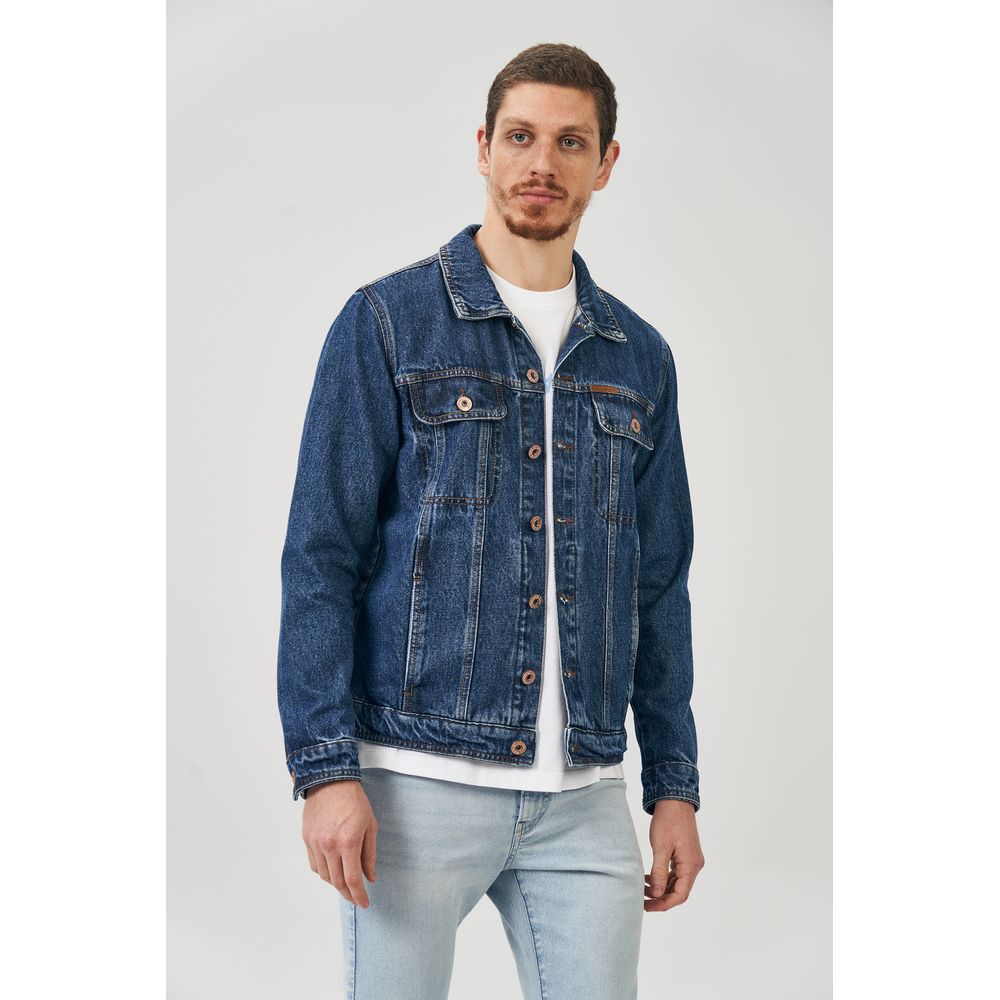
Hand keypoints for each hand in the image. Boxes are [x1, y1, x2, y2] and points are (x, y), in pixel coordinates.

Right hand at [302, 779, 377, 907]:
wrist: (330, 780)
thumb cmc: (354, 801)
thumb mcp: (370, 825)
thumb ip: (370, 854)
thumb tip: (370, 877)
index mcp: (349, 842)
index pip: (352, 880)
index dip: (359, 896)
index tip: (365, 903)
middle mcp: (330, 846)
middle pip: (337, 882)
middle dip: (348, 894)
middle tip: (356, 898)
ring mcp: (316, 843)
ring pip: (324, 876)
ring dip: (336, 883)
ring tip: (346, 883)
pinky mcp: (307, 839)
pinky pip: (314, 864)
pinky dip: (324, 872)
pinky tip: (332, 870)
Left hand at [644, 799, 704, 911]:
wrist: (675, 800)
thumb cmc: (668, 821)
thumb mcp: (660, 847)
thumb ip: (659, 872)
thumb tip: (657, 894)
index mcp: (690, 865)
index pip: (680, 895)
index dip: (664, 904)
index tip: (647, 907)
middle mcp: (694, 865)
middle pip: (679, 891)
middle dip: (661, 898)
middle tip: (642, 899)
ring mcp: (691, 859)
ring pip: (677, 882)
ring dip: (661, 887)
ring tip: (643, 887)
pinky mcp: (686, 854)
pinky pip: (676, 872)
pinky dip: (664, 877)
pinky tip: (650, 876)